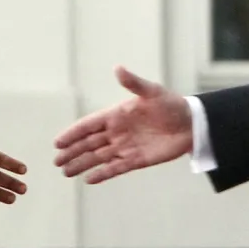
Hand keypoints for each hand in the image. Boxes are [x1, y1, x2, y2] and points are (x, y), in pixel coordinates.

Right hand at [53, 66, 192, 183]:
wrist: (191, 124)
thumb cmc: (172, 105)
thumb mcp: (152, 92)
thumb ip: (133, 83)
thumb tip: (117, 68)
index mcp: (116, 115)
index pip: (89, 125)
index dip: (73, 133)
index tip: (58, 142)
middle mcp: (117, 132)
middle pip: (89, 144)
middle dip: (72, 152)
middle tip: (56, 161)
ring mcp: (125, 147)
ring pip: (98, 158)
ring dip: (82, 164)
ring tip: (66, 172)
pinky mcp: (136, 160)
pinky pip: (115, 168)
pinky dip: (102, 174)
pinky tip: (89, 180)